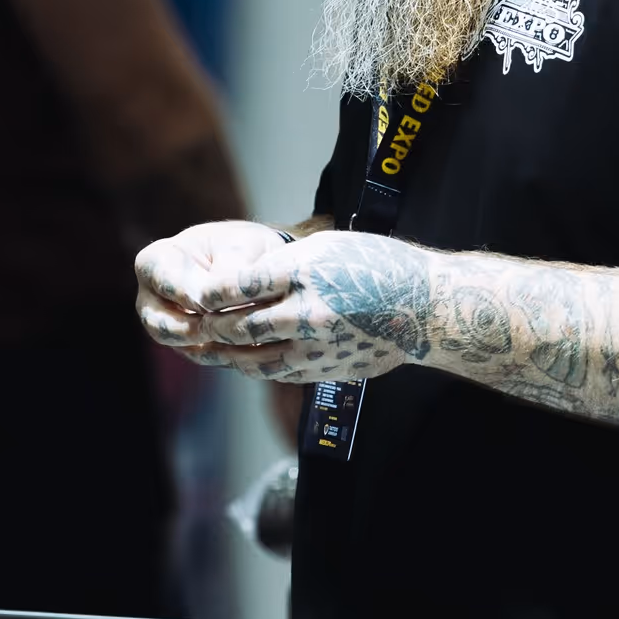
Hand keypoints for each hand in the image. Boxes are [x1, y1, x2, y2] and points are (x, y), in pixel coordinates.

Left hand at [138, 227, 433, 386]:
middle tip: (192, 321)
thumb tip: (242, 282)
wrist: (427, 308)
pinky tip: (244, 359)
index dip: (212, 291)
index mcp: (307, 270)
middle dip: (212, 325)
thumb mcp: (330, 247)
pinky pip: (279, 372)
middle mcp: (309, 310)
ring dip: (227, 352)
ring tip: (208, 345)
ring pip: (255, 356)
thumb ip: (284, 264)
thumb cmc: (379, 267)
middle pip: (242, 324)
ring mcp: (318, 345)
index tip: (196, 293)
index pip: (242, 283)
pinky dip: (255, 366)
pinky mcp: (327, 369)